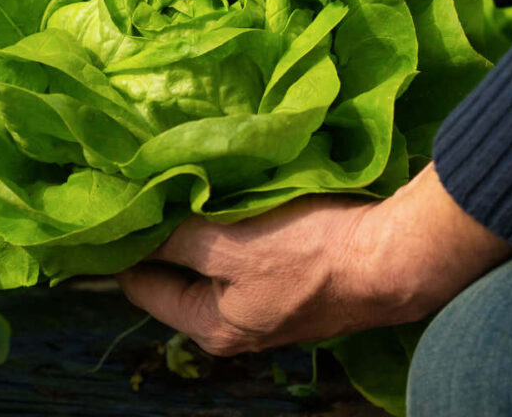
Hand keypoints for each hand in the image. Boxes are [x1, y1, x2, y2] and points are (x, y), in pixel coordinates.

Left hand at [117, 164, 511, 355]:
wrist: (396, 257)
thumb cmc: (310, 250)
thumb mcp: (228, 242)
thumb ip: (174, 237)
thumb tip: (128, 224)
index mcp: (210, 327)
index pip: (141, 284)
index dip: (124, 243)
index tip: (115, 201)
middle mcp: (234, 328)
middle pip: (177, 273)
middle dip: (165, 231)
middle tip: (153, 184)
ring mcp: (267, 310)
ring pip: (214, 261)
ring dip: (203, 225)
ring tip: (192, 183)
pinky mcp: (295, 285)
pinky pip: (247, 255)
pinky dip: (237, 228)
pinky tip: (236, 196)